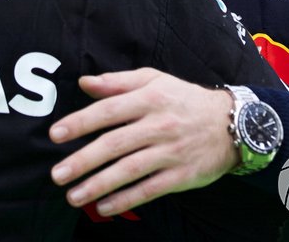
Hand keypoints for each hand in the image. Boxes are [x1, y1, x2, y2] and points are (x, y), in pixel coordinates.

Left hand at [49, 68, 239, 216]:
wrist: (232, 123)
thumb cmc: (184, 99)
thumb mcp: (154, 80)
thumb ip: (117, 81)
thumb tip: (84, 82)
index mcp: (150, 98)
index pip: (109, 110)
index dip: (80, 122)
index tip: (55, 135)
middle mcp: (159, 125)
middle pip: (115, 144)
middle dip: (83, 160)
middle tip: (57, 174)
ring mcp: (171, 152)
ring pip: (129, 170)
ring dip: (98, 184)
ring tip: (73, 196)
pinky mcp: (181, 175)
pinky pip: (149, 190)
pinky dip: (126, 200)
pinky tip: (104, 207)